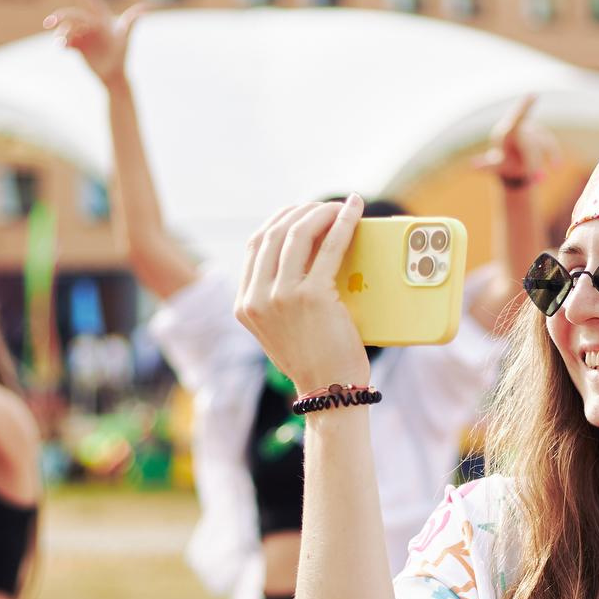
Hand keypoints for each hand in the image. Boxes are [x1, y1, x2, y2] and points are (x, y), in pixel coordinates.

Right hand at [45, 0, 143, 87]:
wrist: (114, 74)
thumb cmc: (122, 54)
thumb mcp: (124, 37)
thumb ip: (131, 21)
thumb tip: (145, 8)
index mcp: (100, 18)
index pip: (91, 0)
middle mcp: (89, 24)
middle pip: (72, 16)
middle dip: (60, 16)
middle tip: (49, 22)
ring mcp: (81, 35)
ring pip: (67, 30)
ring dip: (61, 34)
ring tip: (61, 43)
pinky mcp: (76, 46)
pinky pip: (65, 42)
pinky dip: (62, 44)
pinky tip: (62, 48)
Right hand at [234, 197, 370, 395]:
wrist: (330, 391)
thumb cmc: (315, 360)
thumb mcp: (280, 328)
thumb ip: (277, 297)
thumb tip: (302, 253)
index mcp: (245, 305)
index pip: (256, 246)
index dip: (279, 221)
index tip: (300, 213)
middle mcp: (257, 298)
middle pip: (274, 233)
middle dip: (301, 212)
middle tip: (324, 208)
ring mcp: (282, 297)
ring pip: (298, 233)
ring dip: (321, 213)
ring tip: (339, 207)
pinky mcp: (312, 297)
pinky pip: (329, 247)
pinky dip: (343, 223)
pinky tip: (353, 210)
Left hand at [470, 93, 555, 191]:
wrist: (511, 164)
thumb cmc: (503, 165)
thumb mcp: (497, 167)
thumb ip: (489, 166)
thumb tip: (484, 167)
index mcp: (506, 132)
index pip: (516, 117)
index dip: (525, 105)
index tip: (534, 94)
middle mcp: (519, 126)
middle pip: (532, 142)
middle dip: (532, 161)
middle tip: (530, 174)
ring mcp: (532, 129)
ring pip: (543, 143)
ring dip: (540, 161)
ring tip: (536, 176)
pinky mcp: (542, 135)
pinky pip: (550, 143)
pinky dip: (554, 155)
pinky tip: (556, 166)